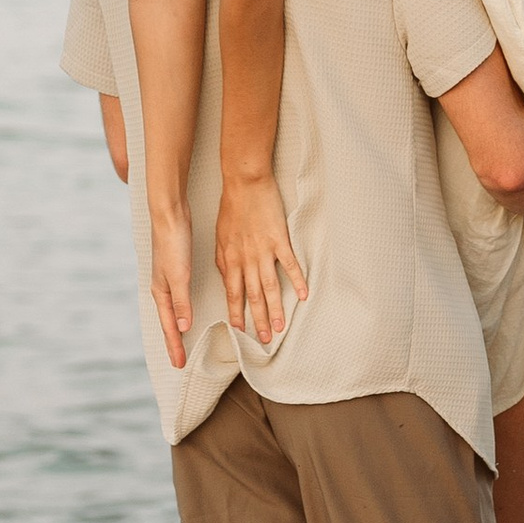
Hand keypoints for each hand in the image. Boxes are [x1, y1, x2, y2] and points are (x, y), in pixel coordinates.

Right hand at [149, 205, 193, 370]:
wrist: (170, 214)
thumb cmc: (173, 243)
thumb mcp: (179, 275)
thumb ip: (181, 301)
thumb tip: (183, 328)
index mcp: (161, 292)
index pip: (169, 327)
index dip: (174, 346)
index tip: (179, 365)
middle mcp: (162, 288)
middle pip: (168, 322)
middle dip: (173, 342)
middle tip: (178, 361)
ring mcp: (168, 278)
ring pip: (173, 311)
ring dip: (176, 328)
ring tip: (180, 342)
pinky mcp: (175, 268)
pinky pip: (178, 298)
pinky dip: (181, 311)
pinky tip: (185, 311)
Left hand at [214, 173, 308, 347]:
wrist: (244, 183)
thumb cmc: (231, 208)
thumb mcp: (220, 237)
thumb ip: (224, 260)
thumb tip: (227, 278)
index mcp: (229, 259)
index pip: (232, 293)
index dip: (236, 313)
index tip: (240, 331)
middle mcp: (246, 260)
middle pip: (253, 296)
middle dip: (257, 320)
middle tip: (264, 339)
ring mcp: (263, 251)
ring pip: (270, 286)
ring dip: (275, 309)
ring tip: (280, 327)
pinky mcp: (279, 240)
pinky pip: (289, 265)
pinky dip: (297, 281)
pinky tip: (303, 295)